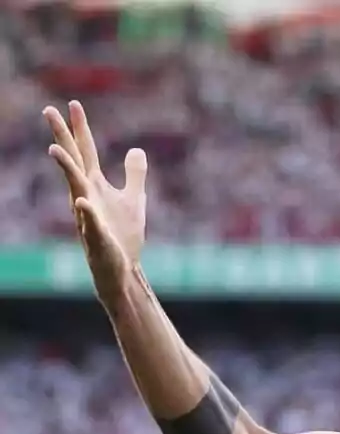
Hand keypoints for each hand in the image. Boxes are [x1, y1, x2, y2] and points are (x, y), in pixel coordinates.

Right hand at [44, 100, 147, 301]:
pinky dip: (86, 212)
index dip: (80, 128)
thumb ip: (134, 174)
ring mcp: (88, 215)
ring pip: (74, 188)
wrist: (122, 268)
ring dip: (66, 169)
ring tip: (54, 149)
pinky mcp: (97, 236)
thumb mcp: (134, 199)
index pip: (85, 151)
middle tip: (48, 110)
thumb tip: (137, 149)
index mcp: (95, 185)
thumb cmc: (123, 234)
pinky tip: (82, 201)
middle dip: (62, 137)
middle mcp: (87, 195)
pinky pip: (90, 223)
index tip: (73, 104)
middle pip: (73, 161)